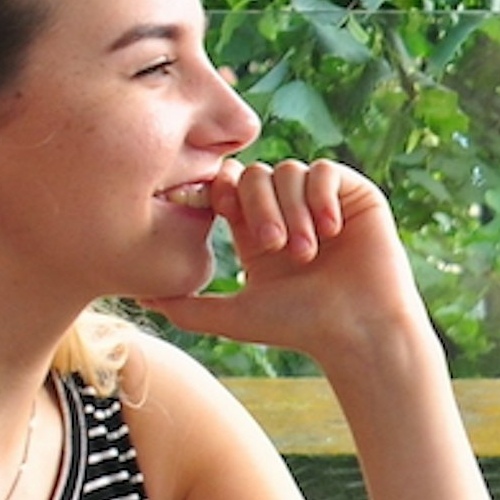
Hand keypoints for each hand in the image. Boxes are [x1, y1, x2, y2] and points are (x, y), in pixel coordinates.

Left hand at [152, 160, 432, 369]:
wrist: (358, 329)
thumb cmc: (299, 326)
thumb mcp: (233, 316)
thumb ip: (187, 306)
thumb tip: (141, 298)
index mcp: (255, 231)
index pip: (228, 187)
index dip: (222, 193)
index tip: (225, 216)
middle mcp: (286, 211)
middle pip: (254, 174)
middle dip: (258, 206)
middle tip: (273, 246)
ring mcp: (321, 200)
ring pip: (289, 171)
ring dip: (292, 210)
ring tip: (307, 252)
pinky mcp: (354, 194)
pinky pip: (326, 170)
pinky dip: (322, 196)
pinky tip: (332, 231)